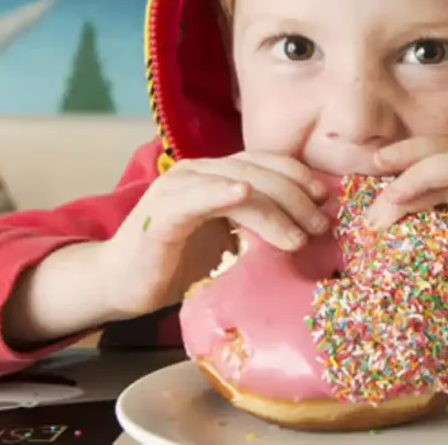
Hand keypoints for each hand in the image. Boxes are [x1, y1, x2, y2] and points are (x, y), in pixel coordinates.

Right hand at [98, 151, 330, 317]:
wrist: (121, 283)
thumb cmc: (177, 262)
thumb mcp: (227, 238)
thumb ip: (257, 225)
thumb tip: (308, 230)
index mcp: (216, 174)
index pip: (267, 163)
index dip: (299, 177)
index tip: (326, 201)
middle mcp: (198, 172)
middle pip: (259, 171)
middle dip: (296, 198)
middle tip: (321, 226)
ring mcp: (178, 188)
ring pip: (238, 184)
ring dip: (274, 208)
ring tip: (299, 236)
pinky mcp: (162, 213)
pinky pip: (196, 197)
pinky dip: (221, 192)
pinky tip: (243, 193)